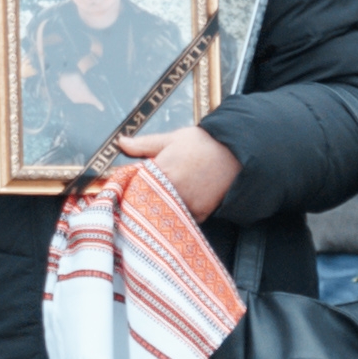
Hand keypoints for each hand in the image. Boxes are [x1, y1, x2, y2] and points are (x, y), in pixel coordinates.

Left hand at [119, 126, 239, 218]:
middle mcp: (172, 191)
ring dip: (157, 210)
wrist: (237, 154)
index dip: (125, 188)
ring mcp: (186, 205)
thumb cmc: (203, 144)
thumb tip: (121, 143)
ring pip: (162, 213)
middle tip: (136, 199)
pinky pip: (180, 219)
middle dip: (139, 202)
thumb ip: (144, 144)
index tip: (119, 189)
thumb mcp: (172, 139)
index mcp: (161, 171)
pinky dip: (174, 215)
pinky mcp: (198, 215)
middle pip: (145, 204)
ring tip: (156, 204)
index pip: (132, 186)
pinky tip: (173, 208)